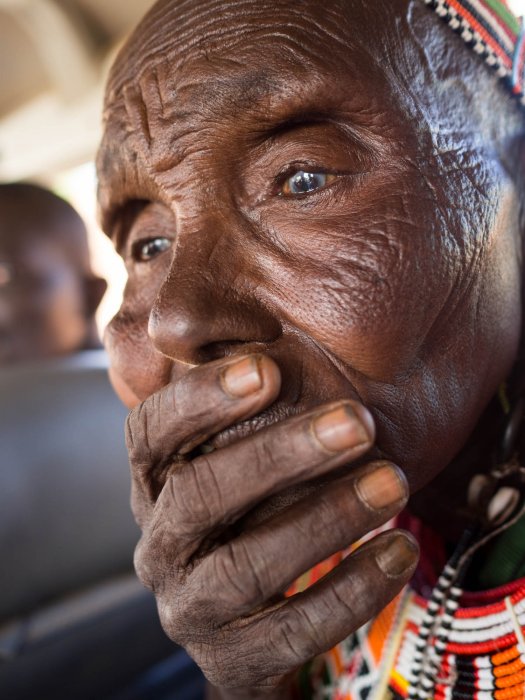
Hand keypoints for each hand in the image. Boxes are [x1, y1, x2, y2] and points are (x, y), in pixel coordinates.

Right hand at [126, 354, 417, 696]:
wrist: (249, 621)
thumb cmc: (253, 511)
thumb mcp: (238, 456)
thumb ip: (248, 407)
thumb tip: (282, 333)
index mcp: (154, 482)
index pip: (151, 432)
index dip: (201, 398)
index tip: (268, 367)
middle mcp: (160, 543)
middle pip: (201, 496)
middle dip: (279, 456)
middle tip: (357, 422)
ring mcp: (189, 605)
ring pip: (245, 566)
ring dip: (324, 520)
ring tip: (393, 484)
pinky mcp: (233, 658)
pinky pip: (291, 630)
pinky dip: (349, 589)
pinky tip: (399, 551)